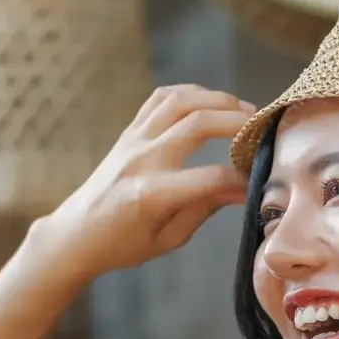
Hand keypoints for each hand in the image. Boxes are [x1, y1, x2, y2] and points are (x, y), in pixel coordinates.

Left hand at [36, 86, 255, 283]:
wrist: (76, 233)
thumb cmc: (122, 245)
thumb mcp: (169, 238)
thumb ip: (205, 208)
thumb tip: (242, 189)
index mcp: (152, 194)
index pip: (211, 177)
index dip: (241, 179)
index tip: (258, 182)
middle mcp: (142, 160)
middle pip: (198, 123)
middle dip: (236, 122)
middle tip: (262, 128)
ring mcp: (132, 141)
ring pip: (179, 101)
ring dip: (216, 99)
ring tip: (242, 111)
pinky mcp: (128, 132)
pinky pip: (160, 100)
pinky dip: (189, 93)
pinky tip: (209, 102)